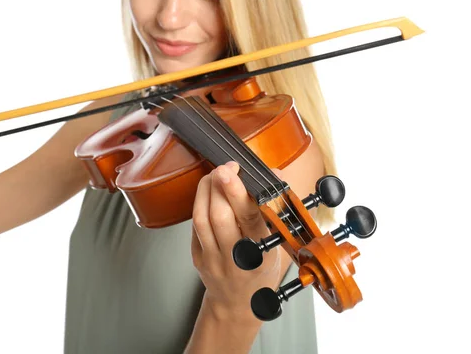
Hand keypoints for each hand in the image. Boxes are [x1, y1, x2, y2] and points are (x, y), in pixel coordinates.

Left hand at [191, 161, 284, 321]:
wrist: (237, 304)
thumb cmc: (261, 272)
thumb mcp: (275, 245)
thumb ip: (273, 211)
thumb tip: (274, 173)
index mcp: (260, 254)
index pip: (249, 219)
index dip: (240, 192)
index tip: (239, 171)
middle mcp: (234, 257)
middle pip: (220, 217)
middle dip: (220, 186)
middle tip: (227, 167)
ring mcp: (212, 259)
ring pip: (202, 218)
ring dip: (207, 190)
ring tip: (216, 174)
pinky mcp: (197, 257)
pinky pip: (195, 225)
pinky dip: (200, 203)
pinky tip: (208, 191)